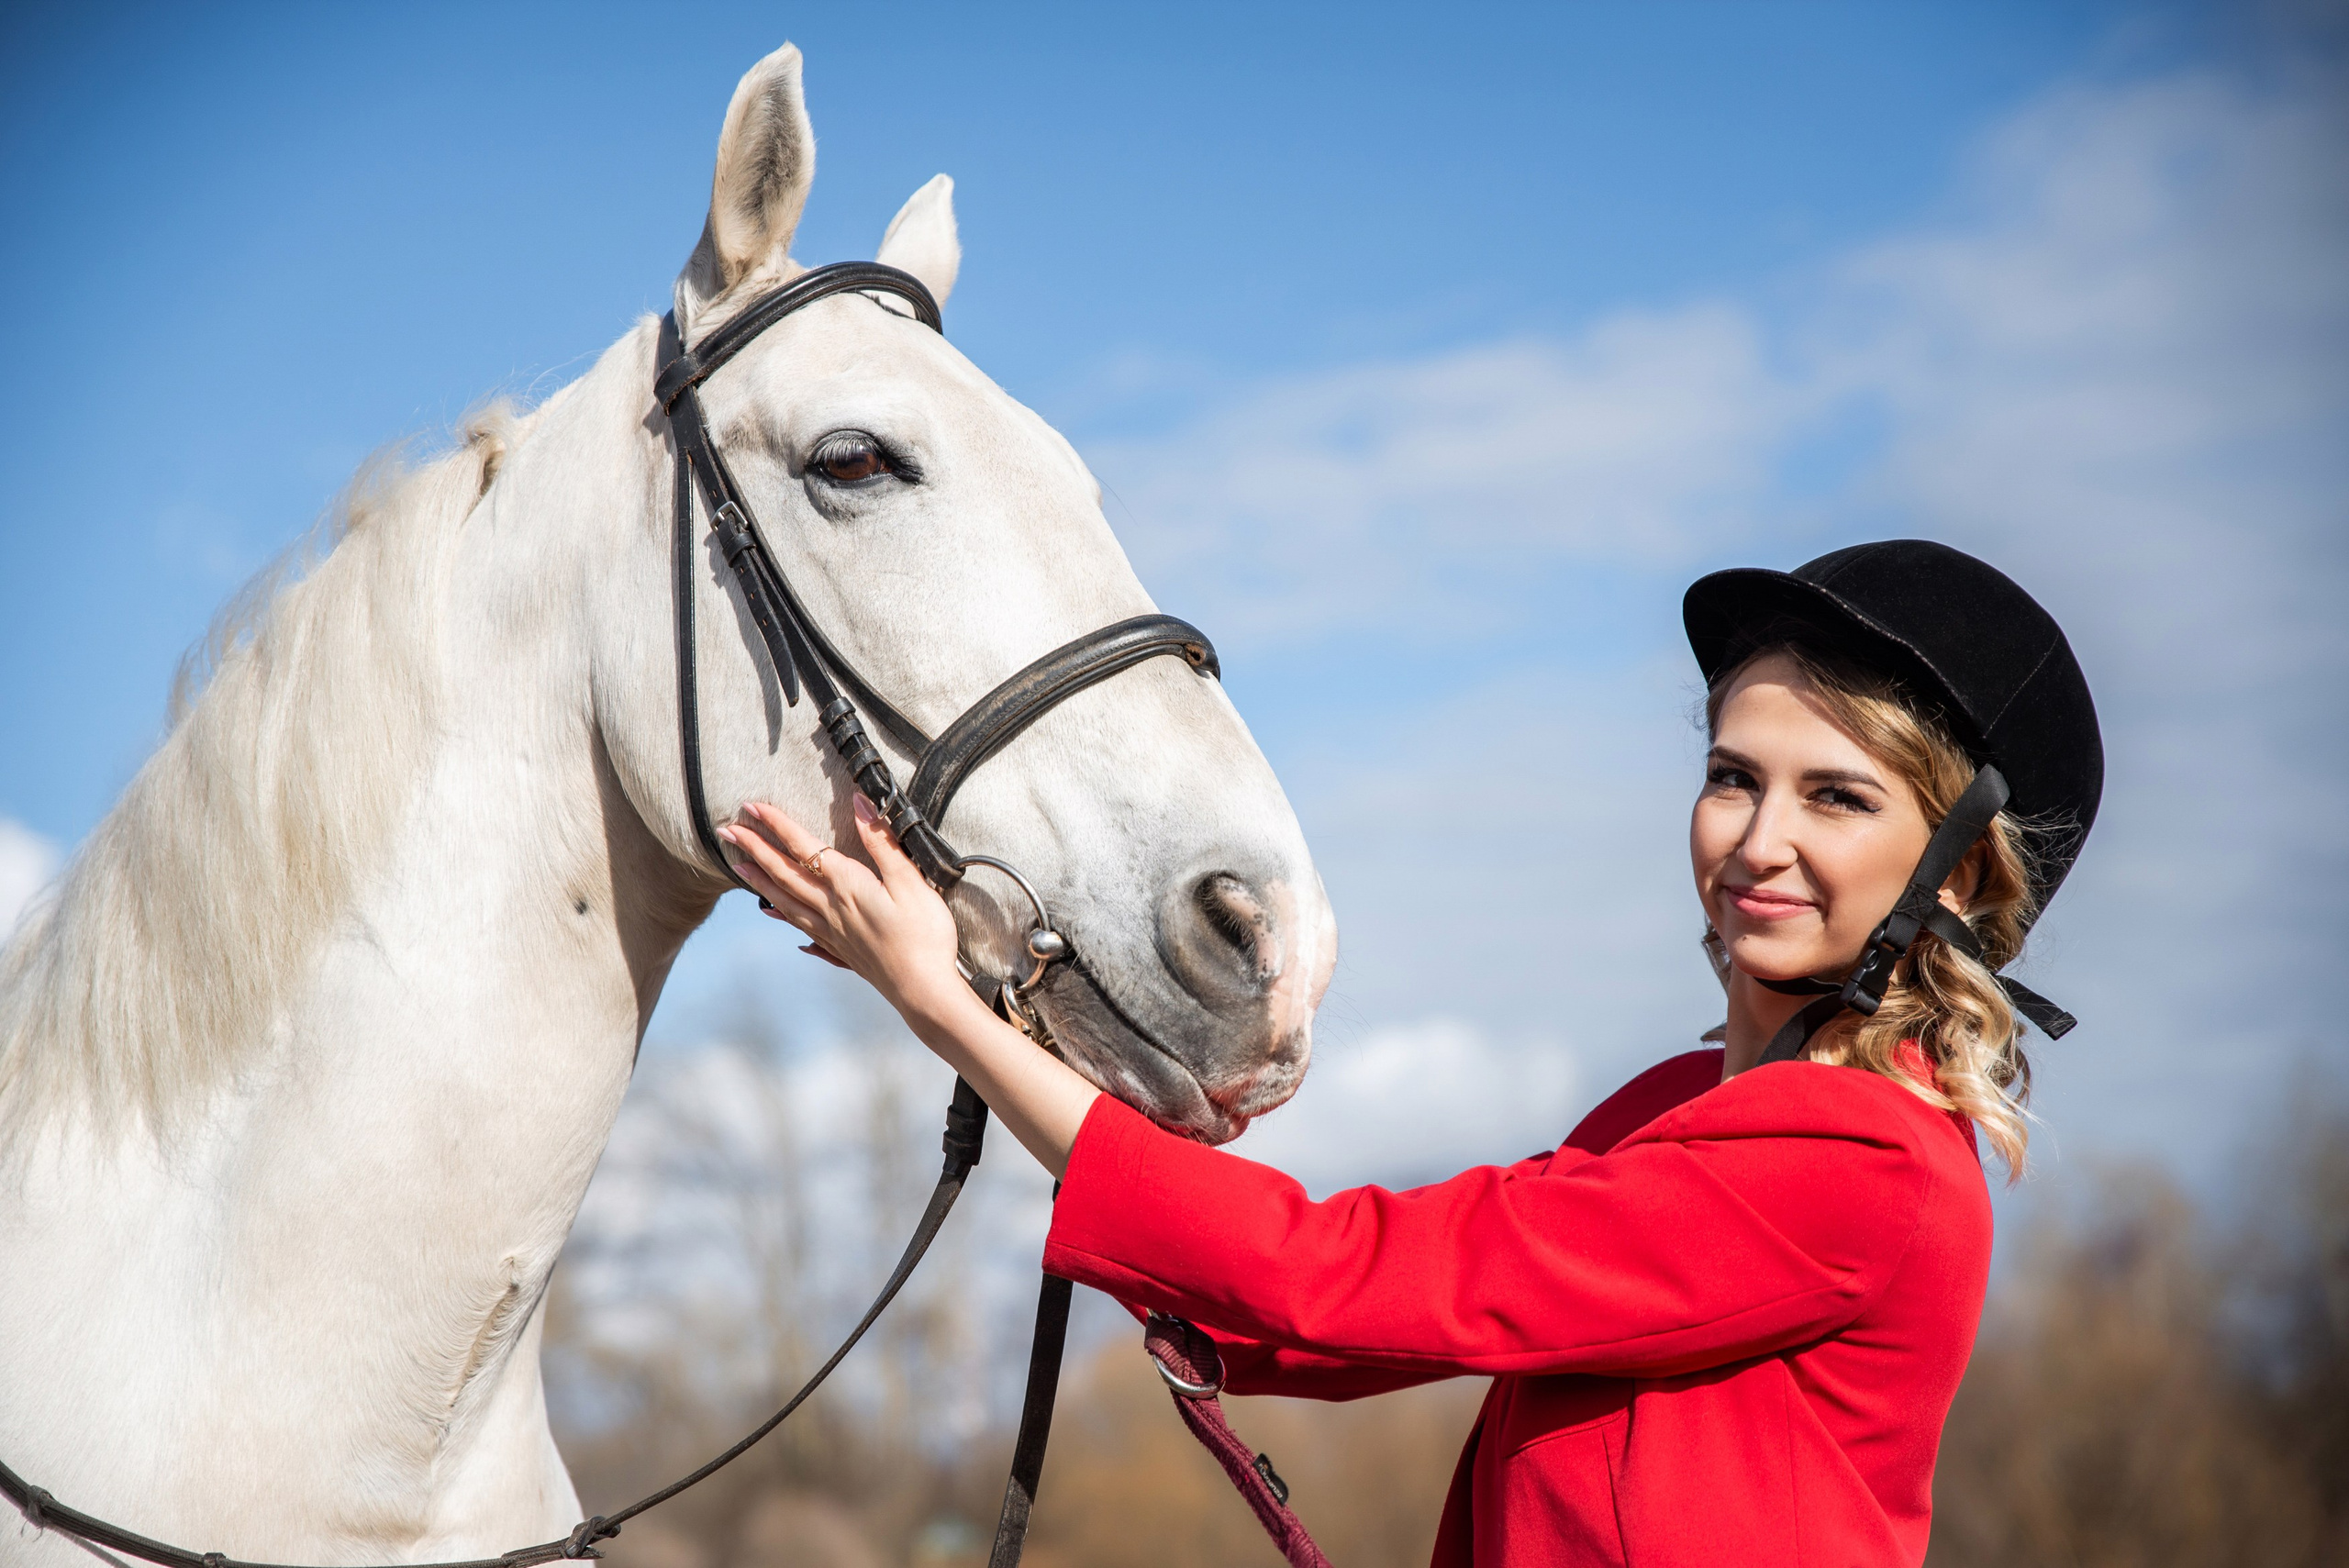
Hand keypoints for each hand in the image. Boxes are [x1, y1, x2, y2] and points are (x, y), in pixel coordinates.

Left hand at [719, 794, 966, 1025]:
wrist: (923, 991)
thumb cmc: (923, 935)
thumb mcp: (910, 881)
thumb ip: (882, 841)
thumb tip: (859, 802)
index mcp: (848, 886)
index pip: (804, 847)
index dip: (777, 825)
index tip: (751, 806)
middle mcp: (831, 908)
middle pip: (785, 873)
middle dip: (755, 849)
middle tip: (726, 832)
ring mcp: (832, 932)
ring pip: (786, 901)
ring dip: (760, 881)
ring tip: (739, 867)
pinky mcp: (840, 950)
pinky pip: (801, 927)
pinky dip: (783, 916)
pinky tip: (774, 914)